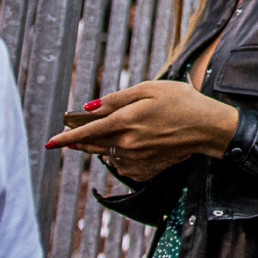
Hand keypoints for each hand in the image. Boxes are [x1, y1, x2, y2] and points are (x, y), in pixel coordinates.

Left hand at [45, 80, 239, 182]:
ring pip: (106, 154)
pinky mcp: (145, 169)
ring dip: (100, 146)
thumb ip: (117, 98)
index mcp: (125, 121)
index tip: (49, 142)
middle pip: (93, 144)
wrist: (208, 127)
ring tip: (106, 136)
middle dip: (79, 141)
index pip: (86, 131)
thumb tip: (88, 109)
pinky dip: (118, 157)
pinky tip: (128, 147)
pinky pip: (122, 165)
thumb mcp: (151, 89)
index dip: (65, 137)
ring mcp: (136, 159)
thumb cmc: (182, 102)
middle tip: (71, 136)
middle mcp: (126, 143)